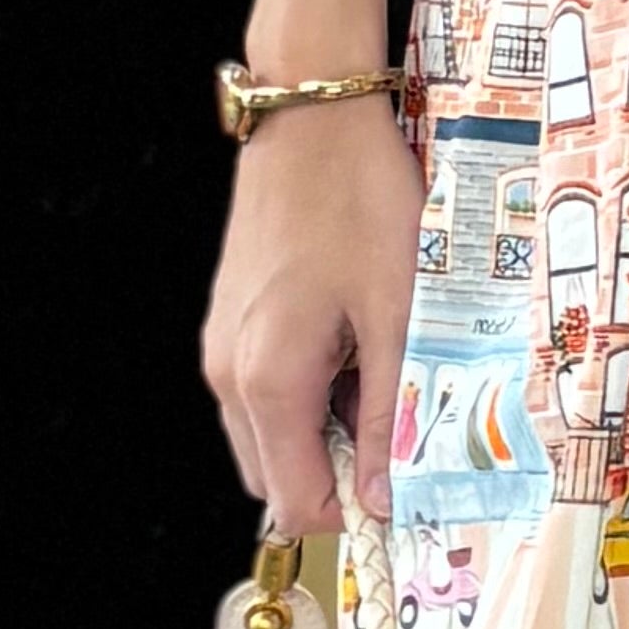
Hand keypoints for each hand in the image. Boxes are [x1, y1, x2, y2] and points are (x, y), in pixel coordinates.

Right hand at [203, 97, 427, 545]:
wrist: (311, 118)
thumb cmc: (359, 202)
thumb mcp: (400, 313)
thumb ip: (393, 414)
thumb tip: (390, 497)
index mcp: (269, 381)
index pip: (298, 505)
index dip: (357, 510)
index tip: (406, 478)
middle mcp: (229, 375)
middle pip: (279, 479)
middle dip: (342, 470)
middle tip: (399, 412)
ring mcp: (222, 348)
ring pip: (271, 436)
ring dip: (327, 429)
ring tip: (379, 363)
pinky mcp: (229, 324)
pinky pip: (265, 392)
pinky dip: (310, 392)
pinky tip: (352, 338)